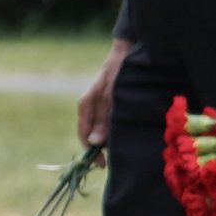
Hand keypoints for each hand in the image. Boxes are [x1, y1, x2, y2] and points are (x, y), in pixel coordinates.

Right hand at [77, 38, 134, 154]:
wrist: (129, 51)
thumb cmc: (119, 70)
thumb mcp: (112, 95)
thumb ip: (104, 118)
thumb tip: (96, 142)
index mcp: (86, 105)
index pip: (84, 135)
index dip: (92, 152)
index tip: (103, 164)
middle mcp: (91, 106)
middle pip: (94, 135)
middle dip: (103, 149)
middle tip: (116, 161)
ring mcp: (102, 105)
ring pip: (104, 130)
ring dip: (113, 139)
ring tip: (127, 148)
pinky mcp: (112, 103)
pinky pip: (112, 122)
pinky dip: (119, 130)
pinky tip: (130, 135)